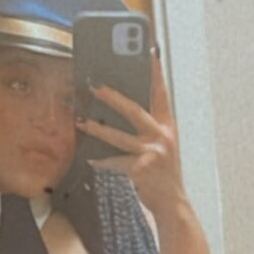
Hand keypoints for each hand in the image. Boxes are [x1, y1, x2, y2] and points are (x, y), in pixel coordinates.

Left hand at [76, 53, 186, 219]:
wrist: (172, 203)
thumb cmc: (163, 173)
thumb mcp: (161, 146)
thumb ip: (148, 128)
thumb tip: (122, 107)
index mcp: (167, 127)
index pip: (161, 93)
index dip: (155, 72)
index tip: (150, 50)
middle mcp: (162, 136)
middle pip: (134, 110)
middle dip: (112, 97)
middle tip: (94, 85)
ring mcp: (152, 153)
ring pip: (119, 136)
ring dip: (97, 128)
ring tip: (81, 121)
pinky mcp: (141, 169)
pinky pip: (115, 162)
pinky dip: (102, 161)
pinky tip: (90, 159)